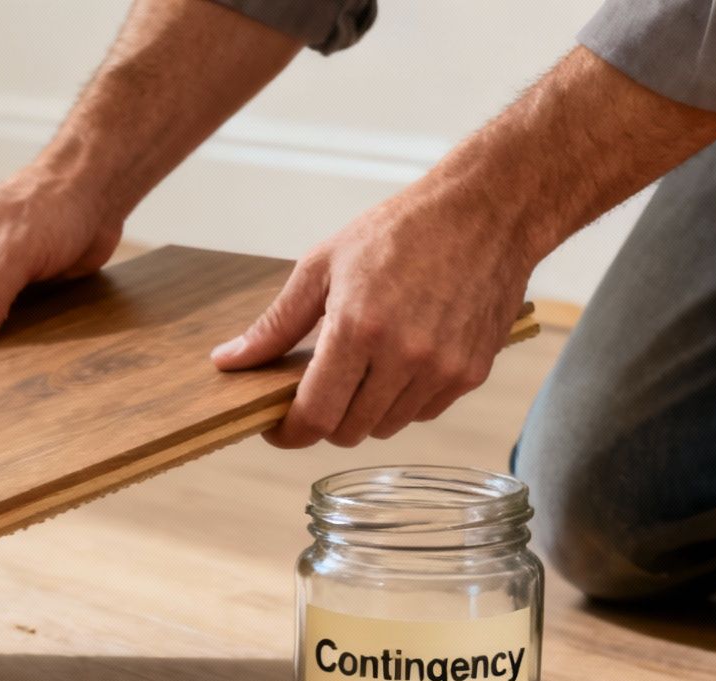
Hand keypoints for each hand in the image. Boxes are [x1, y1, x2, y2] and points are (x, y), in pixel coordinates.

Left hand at [210, 182, 535, 448]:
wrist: (487, 212)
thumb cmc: (401, 230)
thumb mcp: (322, 266)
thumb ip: (275, 324)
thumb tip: (228, 361)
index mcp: (358, 328)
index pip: (314, 416)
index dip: (288, 433)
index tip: (276, 427)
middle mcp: (404, 356)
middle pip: (348, 431)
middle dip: (323, 419)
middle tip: (317, 389)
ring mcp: (442, 369)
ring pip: (385, 427)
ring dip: (364, 411)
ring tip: (362, 368)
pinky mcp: (471, 374)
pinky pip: (423, 413)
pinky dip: (403, 401)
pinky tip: (399, 362)